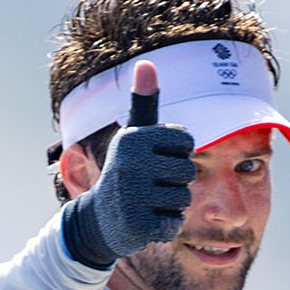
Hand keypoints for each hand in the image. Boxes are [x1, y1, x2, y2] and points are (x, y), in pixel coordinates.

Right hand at [61, 60, 198, 269]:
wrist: (101, 218)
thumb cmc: (127, 170)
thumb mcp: (133, 136)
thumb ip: (144, 103)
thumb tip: (147, 62)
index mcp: (133, 137)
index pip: (187, 142)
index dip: (177, 154)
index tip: (155, 160)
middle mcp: (130, 163)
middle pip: (188, 172)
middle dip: (175, 182)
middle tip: (150, 185)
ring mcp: (133, 194)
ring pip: (183, 199)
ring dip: (170, 205)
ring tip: (147, 203)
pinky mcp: (138, 225)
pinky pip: (175, 224)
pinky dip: (165, 226)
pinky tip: (146, 222)